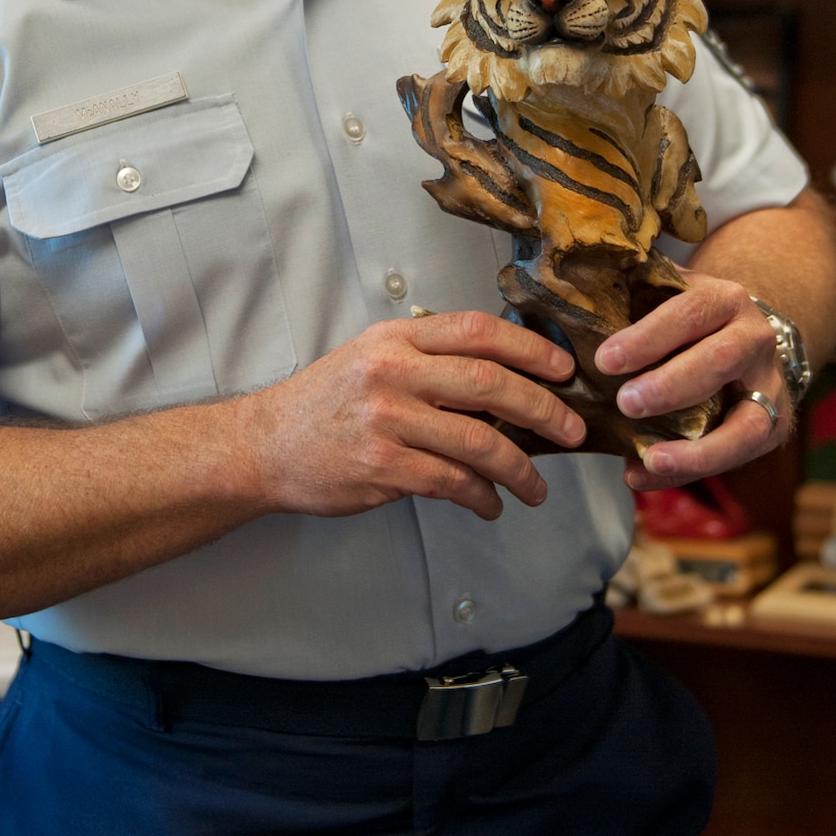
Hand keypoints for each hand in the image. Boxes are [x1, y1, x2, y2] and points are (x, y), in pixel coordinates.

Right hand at [236, 311, 584, 520]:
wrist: (263, 445)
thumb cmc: (325, 403)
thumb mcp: (371, 357)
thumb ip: (427, 358)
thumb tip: (503, 377)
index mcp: (396, 340)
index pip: (479, 331)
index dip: (531, 347)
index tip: (564, 369)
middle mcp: (393, 373)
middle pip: (491, 383)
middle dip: (544, 409)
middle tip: (571, 429)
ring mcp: (387, 420)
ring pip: (479, 441)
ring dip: (521, 469)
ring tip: (537, 487)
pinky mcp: (382, 467)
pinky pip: (452, 482)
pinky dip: (482, 497)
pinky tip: (491, 505)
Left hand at [594, 277, 785, 490]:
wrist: (745, 335)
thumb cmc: (689, 320)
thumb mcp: (668, 296)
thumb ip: (632, 301)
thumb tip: (573, 315)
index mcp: (725, 299)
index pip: (689, 313)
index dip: (648, 338)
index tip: (606, 361)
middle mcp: (755, 339)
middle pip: (721, 359)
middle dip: (671, 386)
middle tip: (626, 403)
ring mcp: (769, 386)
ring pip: (747, 424)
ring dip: (697, 448)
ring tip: (651, 459)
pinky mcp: (772, 426)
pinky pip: (736, 456)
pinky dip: (688, 472)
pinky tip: (644, 475)